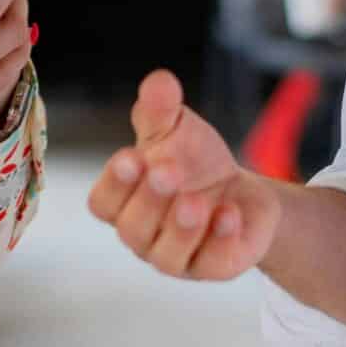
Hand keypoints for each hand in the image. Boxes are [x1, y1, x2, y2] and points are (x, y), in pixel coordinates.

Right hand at [86, 71, 279, 279]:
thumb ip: (162, 109)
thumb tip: (159, 80)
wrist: (242, 191)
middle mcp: (143, 235)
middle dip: (150, 200)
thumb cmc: (194, 162)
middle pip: (132, 228)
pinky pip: (210, 262)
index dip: (115, 183)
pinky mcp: (212, 266)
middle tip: (167, 171)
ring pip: (167, 254)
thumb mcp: (178, 129)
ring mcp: (175, 256)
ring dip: (181, 227)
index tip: (132, 156)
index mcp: (123, 203)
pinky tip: (230, 214)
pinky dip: (220, 239)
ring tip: (195, 201)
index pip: (103, 202)